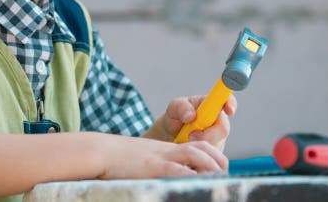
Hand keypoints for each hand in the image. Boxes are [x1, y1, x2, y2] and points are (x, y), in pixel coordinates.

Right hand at [97, 134, 227, 177]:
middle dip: (220, 161)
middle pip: (203, 148)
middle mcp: (169, 149)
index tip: (221, 169)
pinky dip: (192, 175)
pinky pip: (179, 169)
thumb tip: (176, 177)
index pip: (199, 146)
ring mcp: (163, 156)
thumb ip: (161, 166)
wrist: (101, 151)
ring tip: (221, 179)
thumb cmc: (119, 159)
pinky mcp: (155, 166)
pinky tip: (200, 182)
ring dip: (213, 167)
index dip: (214, 155)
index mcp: (167, 147)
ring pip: (197, 155)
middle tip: (226, 175)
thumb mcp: (145, 159)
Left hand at [147, 95, 236, 150]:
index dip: (231, 104)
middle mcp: (218, 122)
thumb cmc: (174, 119)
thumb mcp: (173, 108)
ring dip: (201, 146)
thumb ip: (181, 107)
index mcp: (210, 106)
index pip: (227, 101)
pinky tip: (190, 153)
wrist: (168, 138)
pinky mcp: (215, 154)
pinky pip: (213, 158)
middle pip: (223, 129)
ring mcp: (218, 139)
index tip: (228, 110)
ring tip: (186, 142)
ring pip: (217, 145)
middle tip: (191, 136)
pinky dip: (200, 157)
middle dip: (208, 134)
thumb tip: (191, 115)